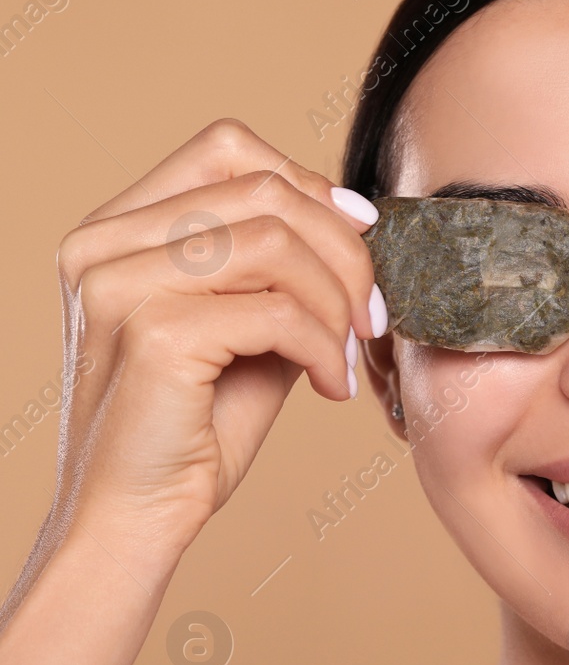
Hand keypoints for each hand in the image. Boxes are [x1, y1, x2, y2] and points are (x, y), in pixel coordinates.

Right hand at [49, 117, 384, 563]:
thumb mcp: (245, 324)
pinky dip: (326, 350)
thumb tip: (355, 216)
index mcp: (114, 229)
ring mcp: (118, 284)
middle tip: (372, 316)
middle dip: (343, 250)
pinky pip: (279, 312)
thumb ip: (278, 267)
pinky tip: (330, 389)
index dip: (310, 183)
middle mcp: (101, 244)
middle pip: (263, 189)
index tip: (364, 237)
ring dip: (338, 302)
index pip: (226, 148)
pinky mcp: (151, 333)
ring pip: (275, 243)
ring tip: (347, 355)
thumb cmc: (195, 426)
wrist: (136, 516)